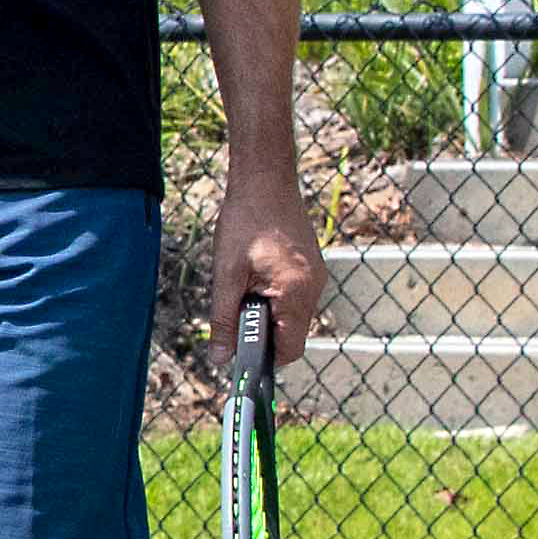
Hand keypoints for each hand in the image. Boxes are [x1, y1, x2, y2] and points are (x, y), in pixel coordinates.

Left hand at [209, 161, 323, 367]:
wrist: (266, 180)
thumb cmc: (245, 222)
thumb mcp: (226, 274)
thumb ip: (224, 320)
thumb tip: (221, 358)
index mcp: (296, 295)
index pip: (289, 351)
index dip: (264, 358)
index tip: (240, 352)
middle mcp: (314, 289)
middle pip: (290, 333)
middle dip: (261, 330)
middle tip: (234, 306)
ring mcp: (316, 276)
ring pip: (290, 313)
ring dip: (265, 310)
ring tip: (242, 281)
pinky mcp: (311, 266)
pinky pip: (294, 294)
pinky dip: (273, 294)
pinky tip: (254, 271)